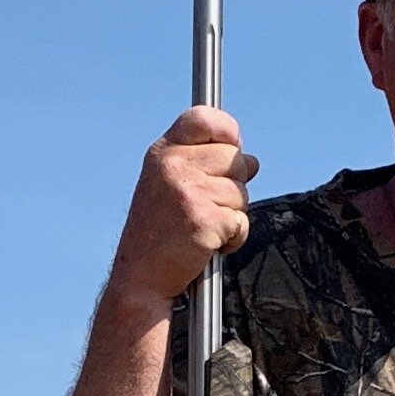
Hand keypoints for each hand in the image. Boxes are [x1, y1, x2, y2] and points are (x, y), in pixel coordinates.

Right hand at [110, 106, 258, 307]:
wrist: (141, 277)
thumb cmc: (159, 234)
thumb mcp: (170, 186)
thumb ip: (206, 166)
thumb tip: (253, 161)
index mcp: (163, 153)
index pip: (204, 118)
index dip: (226, 130)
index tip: (231, 145)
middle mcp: (173, 166)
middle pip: (235, 158)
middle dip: (233, 184)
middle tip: (207, 207)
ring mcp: (188, 191)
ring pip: (242, 192)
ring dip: (232, 215)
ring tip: (204, 228)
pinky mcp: (204, 219)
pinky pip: (242, 221)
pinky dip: (234, 237)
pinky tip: (209, 244)